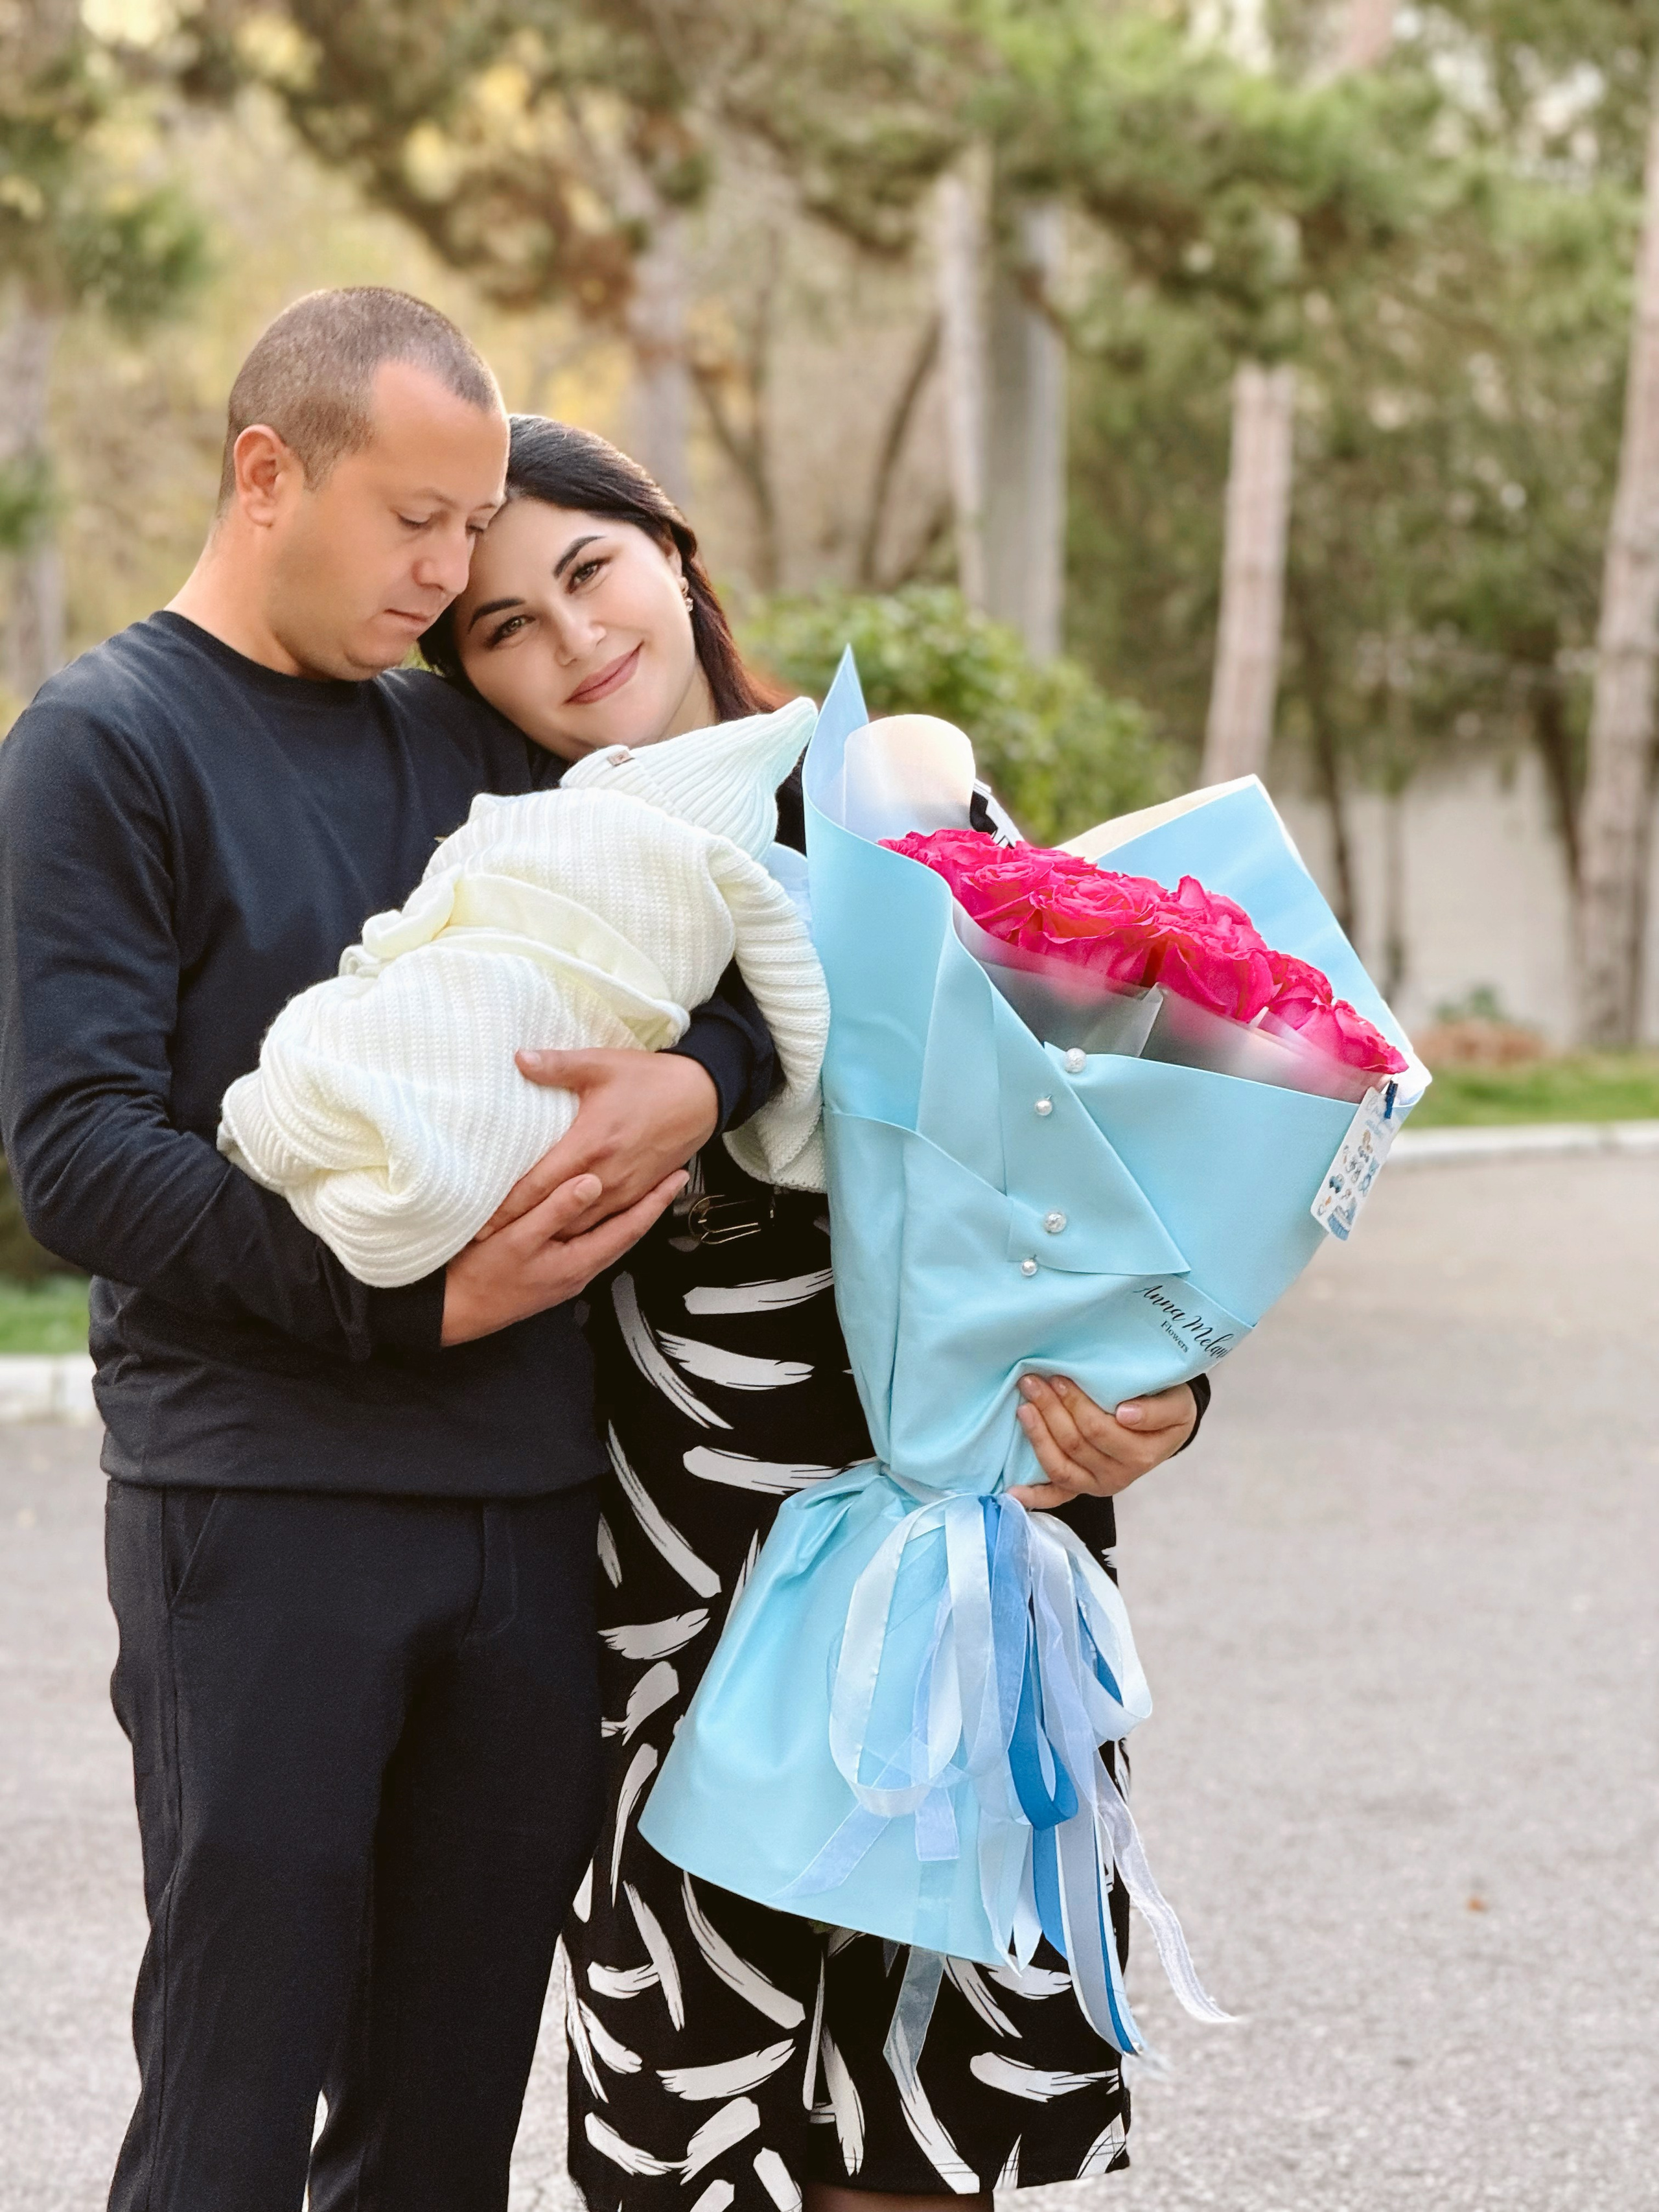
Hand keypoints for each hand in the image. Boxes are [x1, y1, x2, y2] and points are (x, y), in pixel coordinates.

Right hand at [442, 1167, 686, 1345]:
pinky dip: (604, 1221)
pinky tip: (600, 1210)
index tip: (677, 1177)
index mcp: (579, 1262)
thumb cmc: (481, 1277)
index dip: (655, 1201)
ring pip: (609, 1238)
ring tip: (645, 1188)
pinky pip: (590, 1242)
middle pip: (626, 1233)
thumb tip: (593, 1182)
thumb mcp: (518, 1239)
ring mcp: (567, 1274)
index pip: (630, 1227)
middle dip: (650, 1205)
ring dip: (629, 1212)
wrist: (455, 1311)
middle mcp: (580, 1271)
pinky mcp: (554, 1272)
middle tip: (671, 1177)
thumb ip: (556, 1210)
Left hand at [476, 1048, 718, 1241]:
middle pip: (554, 1213)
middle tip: (484, 1240)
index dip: (506, 1208)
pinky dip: (579, 1231)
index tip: (479, 1223)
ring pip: (579, 1225)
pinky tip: (561, 1234)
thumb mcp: (602, 1064)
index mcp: (590, 1144)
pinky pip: (604, 1222)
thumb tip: (519, 1058)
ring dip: (549, 1234)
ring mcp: (624, 1189)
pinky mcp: (638, 1193)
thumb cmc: (651, 1079)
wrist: (701, 1096)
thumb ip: (558, 1065)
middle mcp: (606, 1175)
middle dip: (520, 1228)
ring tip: (515, 1242)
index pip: (537, 1185)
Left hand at [1008, 1374, 1197, 1511]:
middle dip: (1050, 1410)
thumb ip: (1156, 1411)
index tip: (1057, 1377)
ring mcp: (1096, 1485)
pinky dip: (1034, 1495)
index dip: (1074, 1405)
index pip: (1098, 1430)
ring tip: (1023, 1406)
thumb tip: (1125, 1414)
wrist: (1169, 1427)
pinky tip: (1012, 1491)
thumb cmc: (1169, 1408)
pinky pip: (1056, 1495)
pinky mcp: (1082, 1488)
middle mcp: (1118, 1476)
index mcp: (1140, 1455)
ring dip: (1037, 1436)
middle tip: (1033, 1381)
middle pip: (1075, 1444)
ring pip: (1059, 1465)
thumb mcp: (1176, 1404)